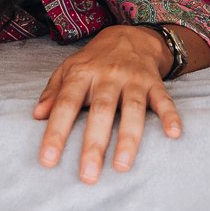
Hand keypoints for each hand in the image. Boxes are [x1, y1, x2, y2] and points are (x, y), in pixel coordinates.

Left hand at [33, 26, 181, 182]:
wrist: (129, 35)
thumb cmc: (94, 61)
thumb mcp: (68, 69)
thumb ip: (52, 92)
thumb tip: (36, 116)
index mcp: (82, 74)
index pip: (66, 105)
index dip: (56, 132)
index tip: (48, 160)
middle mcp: (108, 76)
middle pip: (101, 111)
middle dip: (94, 144)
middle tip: (88, 175)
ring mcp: (134, 79)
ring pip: (133, 109)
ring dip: (128, 138)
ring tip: (122, 166)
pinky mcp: (155, 82)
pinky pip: (164, 99)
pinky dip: (170, 115)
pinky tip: (173, 134)